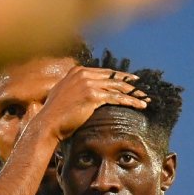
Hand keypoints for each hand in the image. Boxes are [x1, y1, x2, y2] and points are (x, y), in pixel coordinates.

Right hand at [33, 66, 147, 141]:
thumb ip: (73, 86)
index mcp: (77, 71)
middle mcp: (83, 74)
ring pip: (117, 87)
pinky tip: (139, 106)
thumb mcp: (62, 93)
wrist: (48, 123)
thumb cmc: (54, 113)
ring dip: (133, 93)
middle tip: (142, 88)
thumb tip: (80, 89)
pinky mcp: (92, 96)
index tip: (131, 79)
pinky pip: (116, 98)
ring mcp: (88, 84)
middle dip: (130, 83)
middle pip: (113, 78)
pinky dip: (129, 101)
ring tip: (145, 99)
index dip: (119, 76)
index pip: (104, 72)